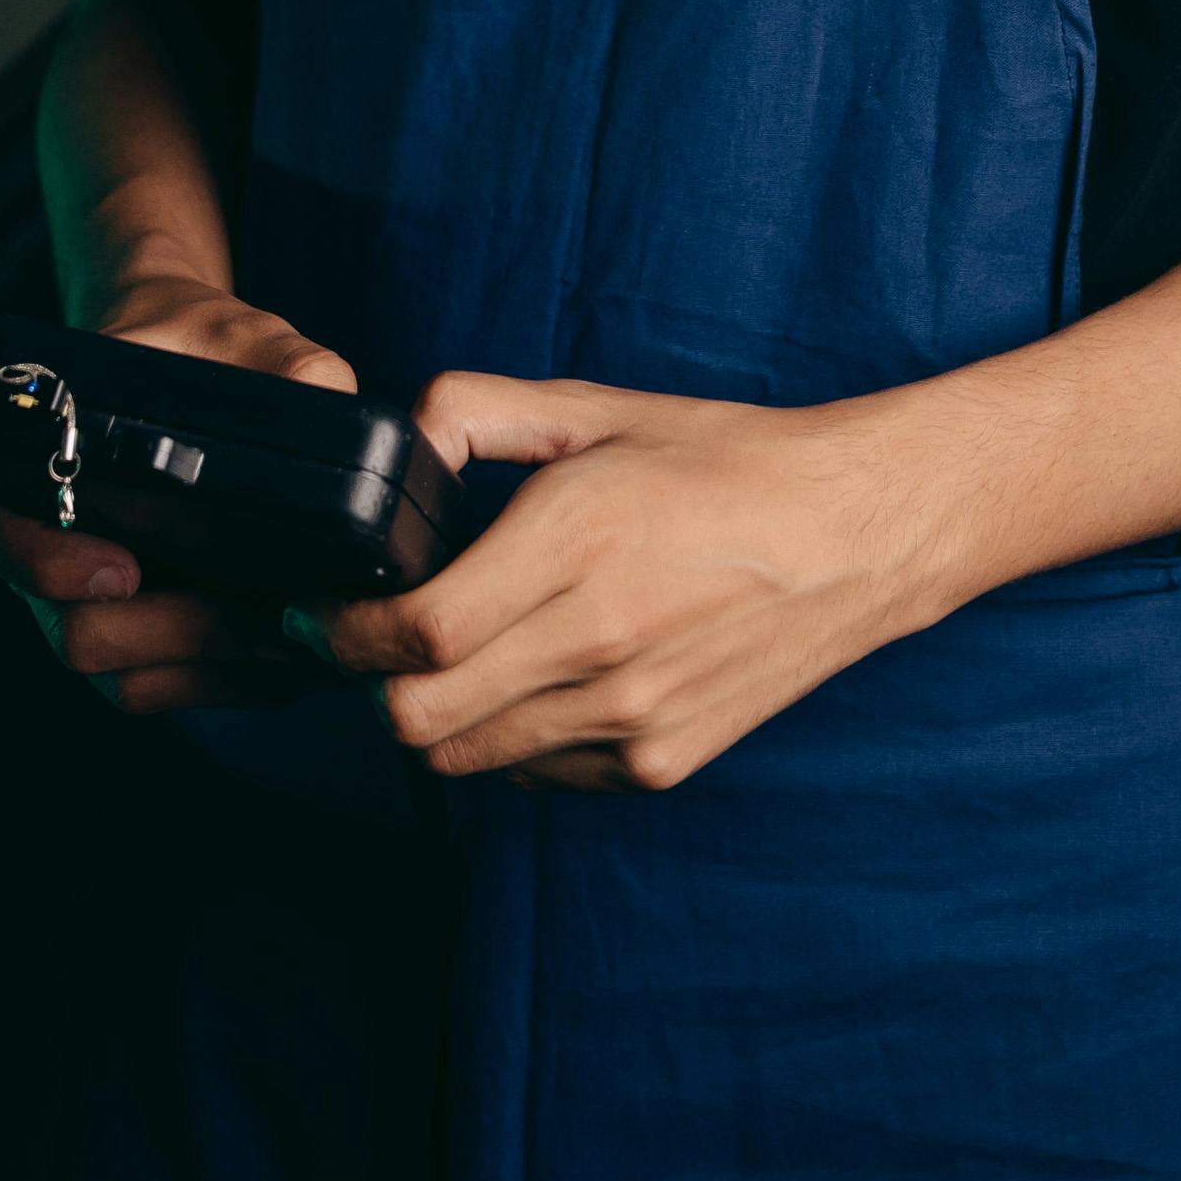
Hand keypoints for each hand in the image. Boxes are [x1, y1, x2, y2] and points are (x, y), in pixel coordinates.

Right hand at [0, 279, 357, 713]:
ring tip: (282, 626)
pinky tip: (288, 651)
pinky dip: (227, 684)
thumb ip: (286, 364)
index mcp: (33, 463)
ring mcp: (87, 604)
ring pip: (122, 679)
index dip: (35, 562)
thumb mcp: (244, 335)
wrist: (199, 365)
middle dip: (165, 630)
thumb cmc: (202, 345)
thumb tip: (333, 406)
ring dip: (206, 664)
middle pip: (69, 631)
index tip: (122, 566)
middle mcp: (45, 546)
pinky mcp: (140, 645)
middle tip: (246, 608)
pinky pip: (168, 691)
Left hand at [318, 374, 948, 793]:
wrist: (858, 535)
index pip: (416, 632)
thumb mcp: (599, 408)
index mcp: (579, 538)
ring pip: (468, 758)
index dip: (343, 631)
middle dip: (369, 684)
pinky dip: (511, 735)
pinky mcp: (660, 763)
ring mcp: (633, 715)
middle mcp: (601, 640)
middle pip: (419, 719)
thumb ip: (480, 412)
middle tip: (366, 641)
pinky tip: (538, 676)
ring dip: (436, 714)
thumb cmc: (727, 462)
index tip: (322, 611)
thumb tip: (402, 439)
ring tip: (452, 656)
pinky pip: (538, 772)